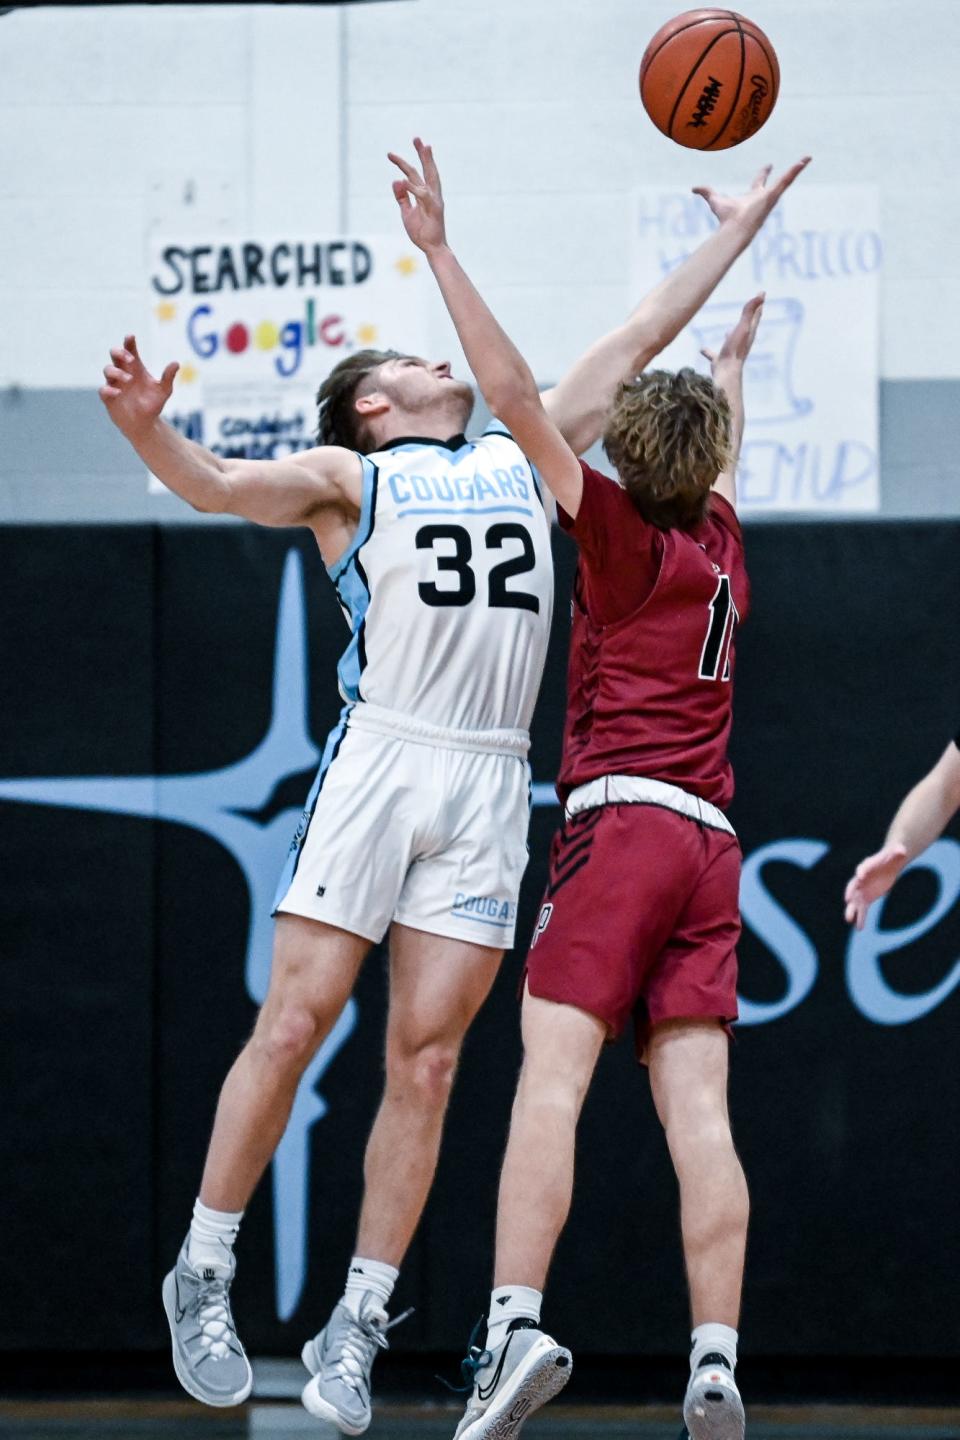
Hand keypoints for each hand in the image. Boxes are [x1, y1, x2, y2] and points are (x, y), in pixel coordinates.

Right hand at [99, 334, 178, 441]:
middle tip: (131, 360)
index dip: (128, 342)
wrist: (145, 425)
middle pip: (114, 354)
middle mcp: (123, 373)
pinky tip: (118, 392)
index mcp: (135, 368)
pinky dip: (109, 389)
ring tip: (129, 379)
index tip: (131, 337)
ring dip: (117, 372)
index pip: (129, 350)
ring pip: (107, 369)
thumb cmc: (153, 404)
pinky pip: (103, 390)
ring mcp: (114, 384)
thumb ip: (168, 377)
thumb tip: (176, 363)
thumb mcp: (164, 391)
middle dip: (120, 353)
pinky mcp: (108, 398)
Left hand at [387, 137, 446, 252]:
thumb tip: (396, 181)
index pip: (413, 174)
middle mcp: (431, 194)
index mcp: (424, 194)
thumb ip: (402, 197)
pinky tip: (404, 179)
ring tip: (424, 147)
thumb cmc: (422, 231)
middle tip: (417, 138)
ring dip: (427, 161)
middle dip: (423, 154)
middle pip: (427, 170)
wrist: (432, 248)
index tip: (390, 154)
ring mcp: (434, 201)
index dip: (402, 164)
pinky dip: (413, 188)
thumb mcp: (407, 212)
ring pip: (430, 177)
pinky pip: (423, 196)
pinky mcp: (434, 210)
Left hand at [693, 156, 810, 234]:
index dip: (763, 174)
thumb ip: (705, 192)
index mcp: (752, 196)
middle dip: (787, 172)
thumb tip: (694, 188)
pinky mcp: (773, 195)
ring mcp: (770, 196)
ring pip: (786, 180)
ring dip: (797, 169)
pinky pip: (787, 180)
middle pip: (777, 181)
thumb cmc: (725, 218)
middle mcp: (764, 196)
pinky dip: (795, 170)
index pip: (759, 182)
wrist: (734, 227)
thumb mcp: (714, 199)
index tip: (768, 166)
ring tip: (808, 158)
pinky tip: (804, 161)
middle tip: (797, 163)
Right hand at [701, 293, 764, 374]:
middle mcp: (742, 341)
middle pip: (747, 326)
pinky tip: (702, 349)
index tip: (762, 293)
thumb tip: (761, 296)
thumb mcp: (743, 327)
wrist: (726, 373)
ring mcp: (731, 350)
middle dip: (749, 317)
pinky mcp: (720, 359)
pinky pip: (714, 353)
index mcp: (749, 333)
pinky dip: (709, 351)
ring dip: (730, 333)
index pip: (755, 315)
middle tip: (751, 309)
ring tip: (728, 329)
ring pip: (731, 339)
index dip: (759, 303)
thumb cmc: (735, 349)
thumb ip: (749, 311)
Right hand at [843, 844, 908, 929]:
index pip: (863, 868)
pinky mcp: (866, 898)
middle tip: (848, 900)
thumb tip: (902, 850)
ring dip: (852, 910)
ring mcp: (862, 889)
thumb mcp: (896, 854)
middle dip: (850, 893)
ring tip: (849, 919)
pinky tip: (859, 928)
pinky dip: (860, 918)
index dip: (862, 871)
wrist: (888, 866)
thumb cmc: (891, 859)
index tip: (860, 876)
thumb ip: (897, 852)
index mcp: (868, 866)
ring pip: (855, 901)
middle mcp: (861, 879)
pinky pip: (861, 909)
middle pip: (853, 886)